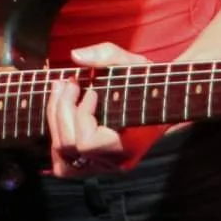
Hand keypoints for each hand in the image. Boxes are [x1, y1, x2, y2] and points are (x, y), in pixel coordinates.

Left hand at [47, 42, 147, 175]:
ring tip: (60, 94)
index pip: (86, 142)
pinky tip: (61, 115)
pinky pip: (65, 165)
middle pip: (69, 148)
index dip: (82, 114)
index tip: (92, 90)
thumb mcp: (133, 63)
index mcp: (128, 147)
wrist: (165, 101)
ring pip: (61, 160)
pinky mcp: (95, 163)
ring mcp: (104, 166)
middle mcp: (115, 163)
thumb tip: (75, 56)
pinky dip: (58, 141)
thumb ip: (106, 55)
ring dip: (55, 123)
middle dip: (61, 110)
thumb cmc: (150, 82)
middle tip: (69, 83)